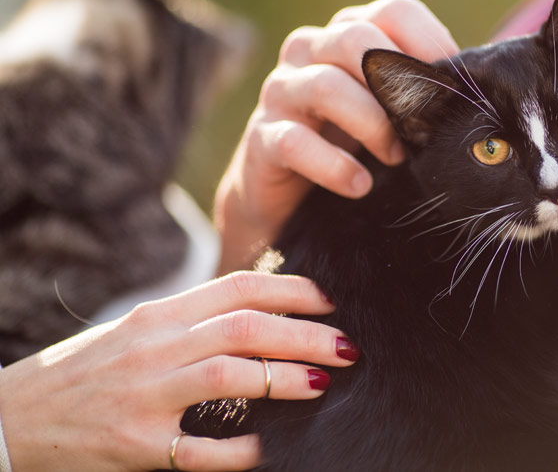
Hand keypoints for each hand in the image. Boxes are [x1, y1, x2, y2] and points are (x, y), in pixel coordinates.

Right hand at [0, 272, 354, 471]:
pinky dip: (240, 449)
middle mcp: (155, 348)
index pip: (237, 287)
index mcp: (159, 315)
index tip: (329, 302)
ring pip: (229, 376)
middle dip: (305, 335)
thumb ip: (192, 319)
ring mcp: (144, 397)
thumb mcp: (138, 330)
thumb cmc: (88, 371)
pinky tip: (266, 448)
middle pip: (245, 327)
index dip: (292, 290)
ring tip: (322, 384)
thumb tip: (263, 312)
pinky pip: (200, 449)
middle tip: (347, 346)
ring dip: (284, 379)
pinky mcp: (135, 446)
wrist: (13, 417)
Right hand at [214, 0, 458, 271]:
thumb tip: (489, 89)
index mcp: (350, 32)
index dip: (432, 45)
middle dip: (399, 88)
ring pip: (325, 87)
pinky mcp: (262, 138)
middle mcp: (311, 49)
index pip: (395, 11)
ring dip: (372, 125)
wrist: (292, 198)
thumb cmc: (358, 144)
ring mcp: (281, 90)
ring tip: (397, 159)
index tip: (460, 89)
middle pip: (356, 39)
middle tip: (424, 131)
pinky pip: (294, 141)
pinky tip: (360, 184)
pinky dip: (335, 166)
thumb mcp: (397, 110)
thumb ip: (430, 92)